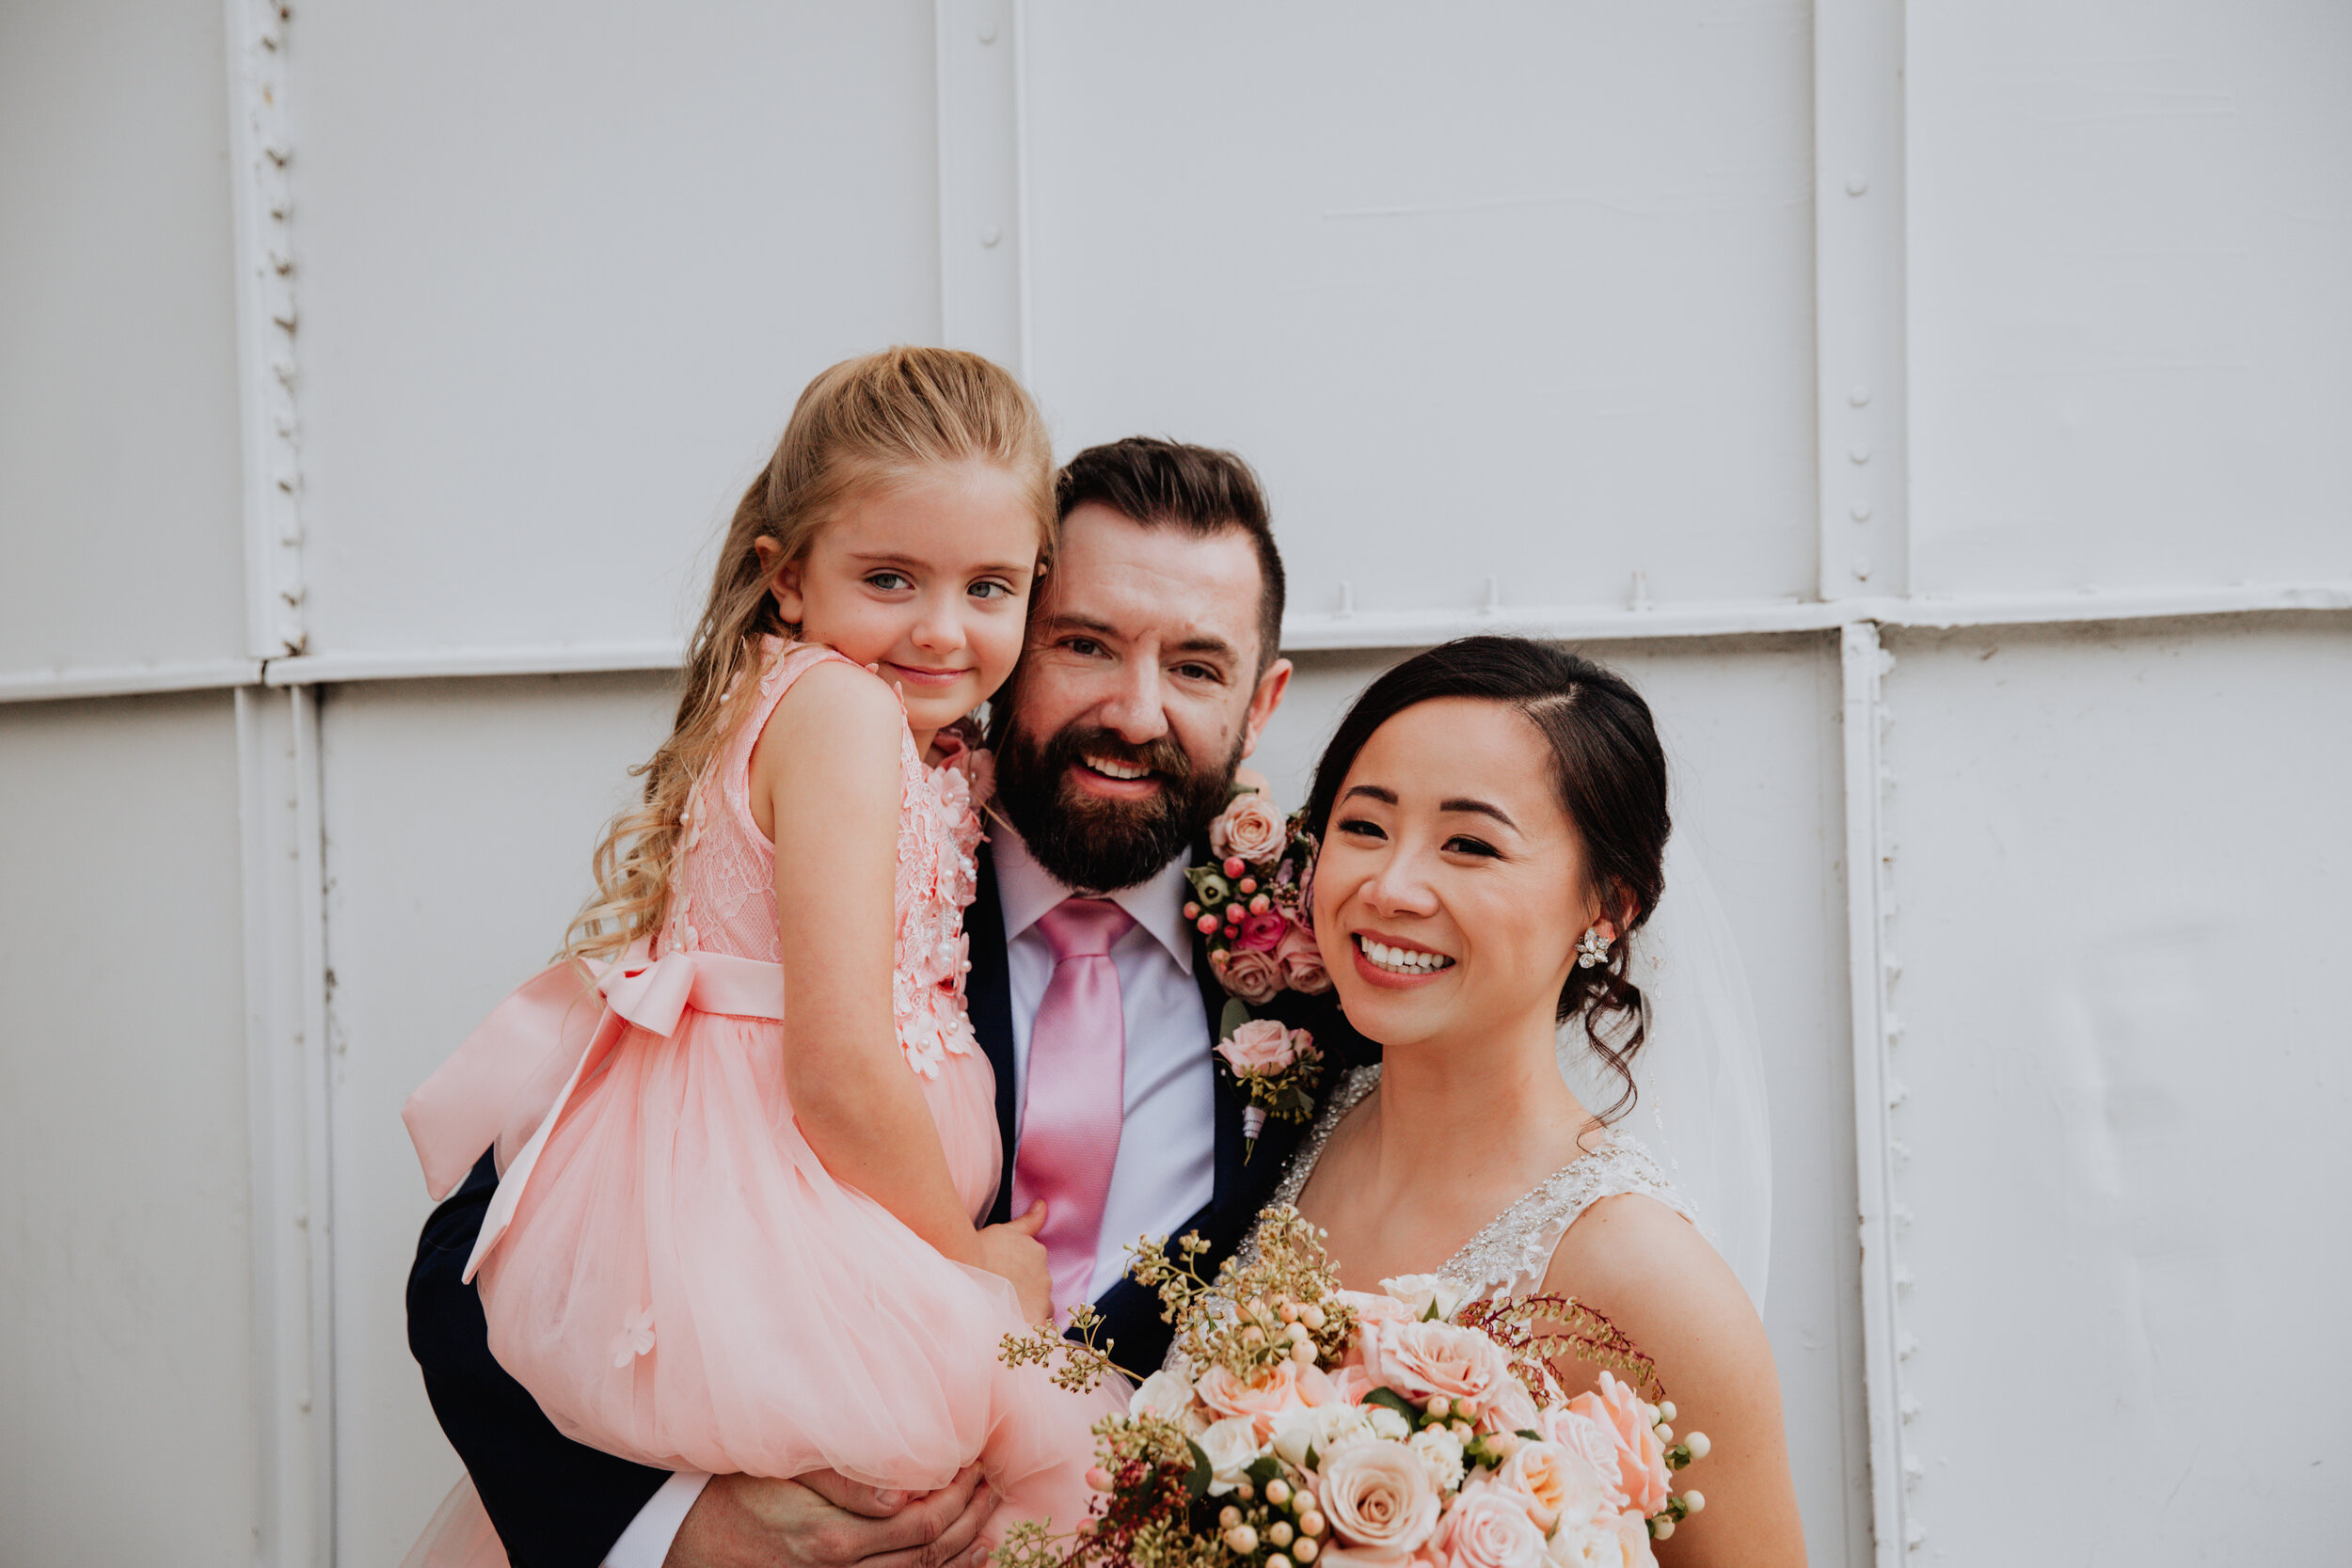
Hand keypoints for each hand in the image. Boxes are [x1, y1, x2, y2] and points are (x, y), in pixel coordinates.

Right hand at [666, 1466, 999, 1567]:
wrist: (694, 1544)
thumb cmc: (740, 1493)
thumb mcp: (786, 1472)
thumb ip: (846, 1480)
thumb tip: (907, 1490)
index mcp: (834, 1540)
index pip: (922, 1523)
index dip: (957, 1494)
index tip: (974, 1461)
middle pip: (929, 1555)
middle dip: (969, 1518)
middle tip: (991, 1484)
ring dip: (962, 1549)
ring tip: (989, 1518)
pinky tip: (964, 1558)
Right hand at [966, 1201, 1051, 1323]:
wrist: (965, 1272)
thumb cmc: (980, 1250)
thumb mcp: (1005, 1230)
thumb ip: (1029, 1220)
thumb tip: (1044, 1204)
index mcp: (1039, 1254)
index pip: (1037, 1273)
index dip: (1021, 1281)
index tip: (1004, 1283)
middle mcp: (1046, 1277)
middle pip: (1041, 1293)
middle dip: (1025, 1298)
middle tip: (999, 1300)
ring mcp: (1042, 1300)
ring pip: (1040, 1313)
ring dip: (1027, 1314)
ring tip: (1002, 1316)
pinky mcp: (1035, 1322)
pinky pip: (1038, 1333)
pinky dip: (1028, 1334)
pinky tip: (1009, 1331)